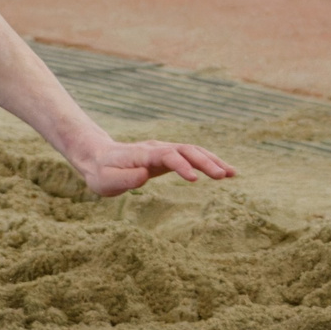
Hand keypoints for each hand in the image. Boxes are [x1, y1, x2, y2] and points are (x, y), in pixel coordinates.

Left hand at [69, 136, 238, 196]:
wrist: (97, 158)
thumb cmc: (101, 173)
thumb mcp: (106, 181)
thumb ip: (125, 179)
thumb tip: (145, 176)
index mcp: (142, 154)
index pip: (167, 156)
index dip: (182, 166)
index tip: (195, 180)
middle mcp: (156, 148)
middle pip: (186, 150)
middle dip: (206, 162)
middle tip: (224, 176)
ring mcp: (163, 150)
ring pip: (192, 151)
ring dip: (212, 161)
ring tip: (232, 174)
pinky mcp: (168, 156)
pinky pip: (191, 156)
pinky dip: (208, 162)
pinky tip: (223, 172)